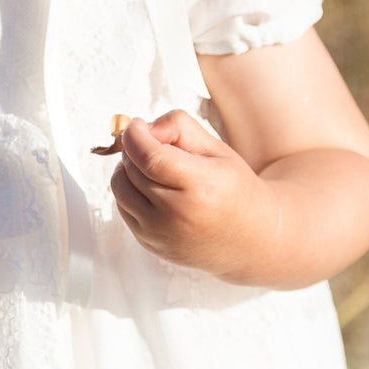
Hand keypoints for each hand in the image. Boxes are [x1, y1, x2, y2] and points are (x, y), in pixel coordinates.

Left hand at [110, 109, 271, 279]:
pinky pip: (123, 208)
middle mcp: (177, 215)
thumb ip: (180, 128)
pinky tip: (152, 186)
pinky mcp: (149, 243)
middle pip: (133, 170)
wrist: (248, 239)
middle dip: (134, 148)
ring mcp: (160, 234)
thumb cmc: (233, 189)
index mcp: (200, 187)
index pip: (149, 157)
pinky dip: (129, 190)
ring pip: (120, 189)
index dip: (135, 135)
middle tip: (151, 142)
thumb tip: (145, 128)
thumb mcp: (217, 149)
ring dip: (127, 169)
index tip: (136, 125)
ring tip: (150, 163)